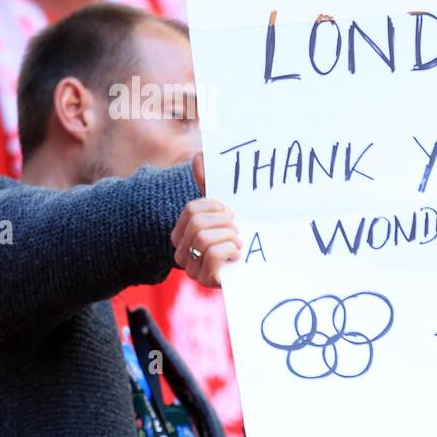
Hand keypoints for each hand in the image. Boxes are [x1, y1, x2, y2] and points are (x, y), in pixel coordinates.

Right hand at [171, 158, 241, 286]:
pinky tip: (237, 256)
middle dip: (224, 223)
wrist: (256, 271)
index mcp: (180, 233)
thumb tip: (199, 156)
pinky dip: (230, 250)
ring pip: (203, 239)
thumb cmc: (236, 239)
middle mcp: (180, 251)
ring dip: (229, 237)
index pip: (192, 209)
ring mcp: (191, 269)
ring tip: (237, 243)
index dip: (216, 207)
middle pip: (197, 223)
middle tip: (236, 229)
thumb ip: (209, 186)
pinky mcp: (205, 280)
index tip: (230, 213)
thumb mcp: (223, 213)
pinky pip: (213, 255)